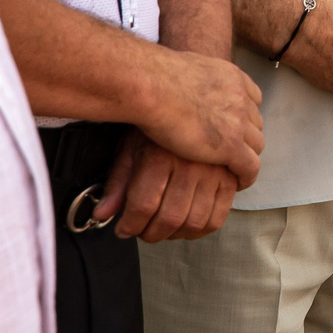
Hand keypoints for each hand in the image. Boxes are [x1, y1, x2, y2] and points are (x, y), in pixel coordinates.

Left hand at [92, 128, 237, 241]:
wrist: (188, 97)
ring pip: (195, 221)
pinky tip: (188, 224)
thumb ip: (117, 183)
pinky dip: (202, 229)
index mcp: (161, 155)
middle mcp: (190, 164)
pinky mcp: (230, 175)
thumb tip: (103, 214)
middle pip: (170, 218)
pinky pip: (219, 216)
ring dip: (176, 235)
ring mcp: (214, 170)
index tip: (123, 229)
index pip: (144, 206)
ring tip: (164, 229)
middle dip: (151, 233)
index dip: (130, 225)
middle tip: (142, 231)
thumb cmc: (155, 125)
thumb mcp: (130, 148)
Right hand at [138, 47, 264, 188]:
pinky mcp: (230, 145)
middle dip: (245, 136)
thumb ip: (193, 79)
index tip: (233, 126)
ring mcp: (238, 121)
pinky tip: (237, 182)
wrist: (152, 86)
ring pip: (256, 145)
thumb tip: (181, 84)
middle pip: (255, 122)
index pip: (253, 98)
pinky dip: (247, 176)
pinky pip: (250, 166)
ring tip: (233, 168)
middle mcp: (241, 97)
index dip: (244, 115)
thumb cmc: (153, 77)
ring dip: (246, 156)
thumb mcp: (184, 69)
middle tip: (229, 149)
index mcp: (232, 76)